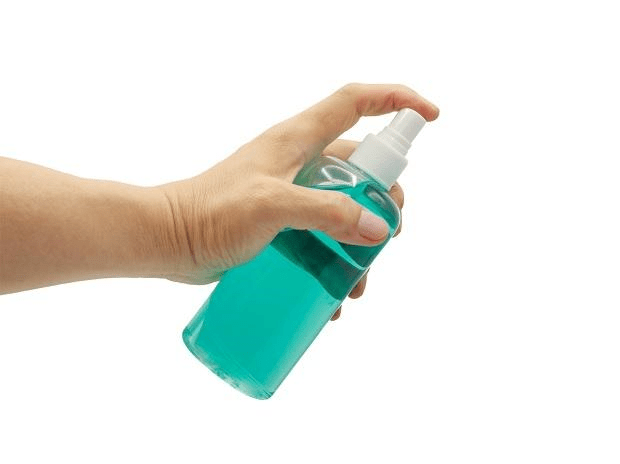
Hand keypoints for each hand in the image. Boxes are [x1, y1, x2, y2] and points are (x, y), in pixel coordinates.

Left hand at [155, 84, 438, 313]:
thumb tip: (377, 228)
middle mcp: (298, 162)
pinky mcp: (280, 224)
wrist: (167, 241)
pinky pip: (320, 236)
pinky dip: (333, 261)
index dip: (397, 101)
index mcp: (298, 140)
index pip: (356, 102)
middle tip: (388, 235)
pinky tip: (333, 296)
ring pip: (343, 208)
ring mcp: (290, 194)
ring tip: (358, 283)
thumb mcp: (272, 206)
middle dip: (383, 200)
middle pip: (359, 168)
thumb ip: (325, 212)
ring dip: (358, 243)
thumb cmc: (210, 212)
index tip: (430, 117)